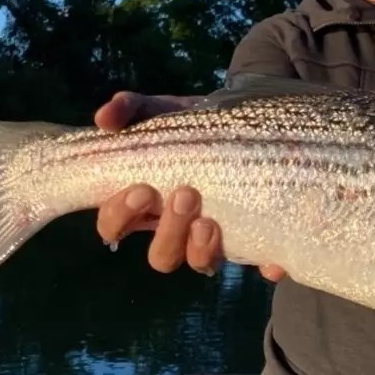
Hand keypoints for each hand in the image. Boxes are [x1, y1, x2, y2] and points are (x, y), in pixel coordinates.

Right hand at [92, 90, 287, 282]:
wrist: (240, 121)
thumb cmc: (187, 124)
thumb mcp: (158, 110)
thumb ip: (128, 109)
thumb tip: (104, 119)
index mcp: (144, 204)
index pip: (114, 227)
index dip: (120, 217)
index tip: (140, 188)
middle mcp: (174, 229)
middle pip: (161, 256)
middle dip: (169, 230)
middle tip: (185, 194)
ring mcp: (211, 238)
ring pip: (198, 263)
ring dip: (201, 249)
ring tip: (209, 220)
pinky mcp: (249, 236)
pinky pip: (258, 262)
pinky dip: (265, 265)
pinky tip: (270, 259)